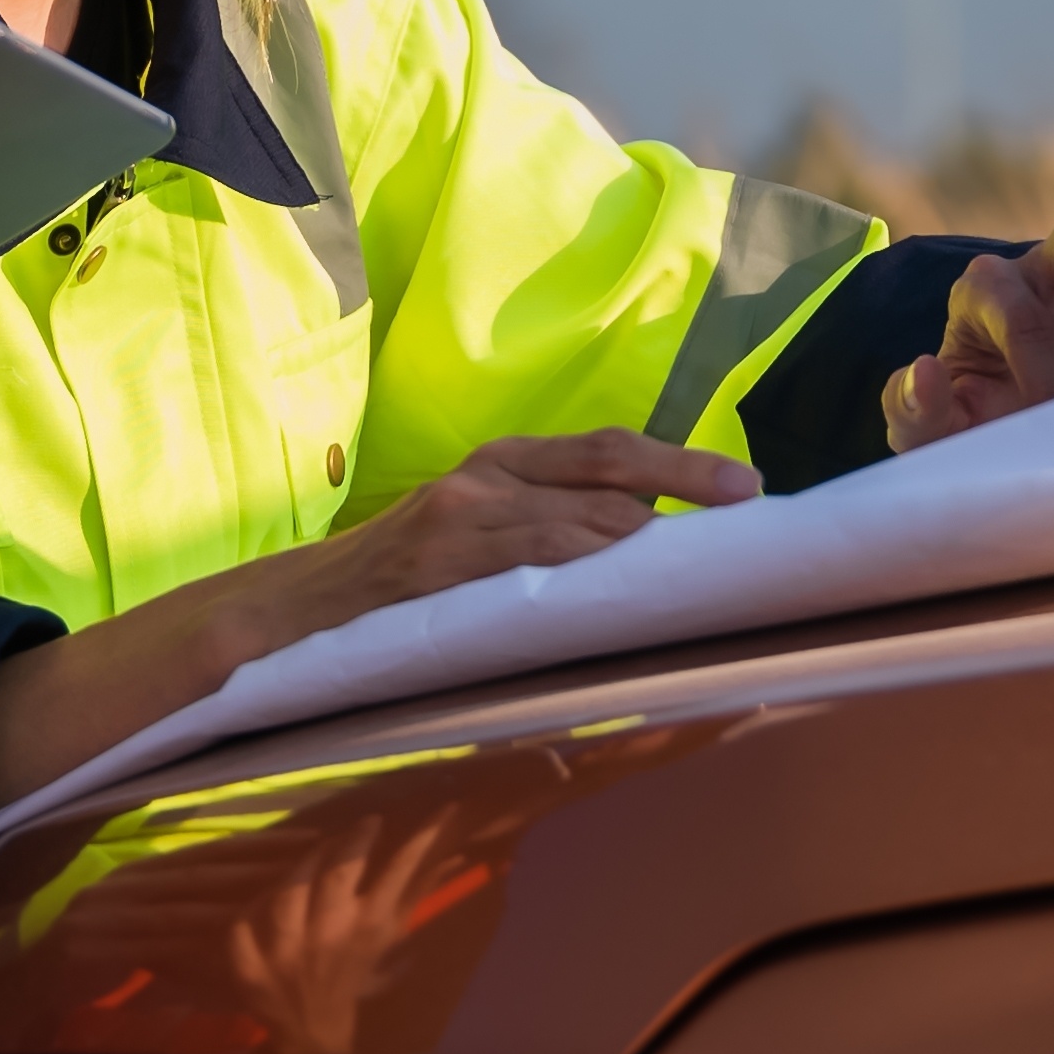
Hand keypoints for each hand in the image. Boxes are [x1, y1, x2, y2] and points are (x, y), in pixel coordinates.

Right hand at [288, 427, 752, 635]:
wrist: (306, 604)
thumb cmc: (408, 579)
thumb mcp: (479, 534)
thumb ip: (547, 529)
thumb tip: (643, 542)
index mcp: (503, 463)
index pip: (606, 449)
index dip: (678, 463)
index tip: (744, 484)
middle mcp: (487, 474)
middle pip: (606, 466)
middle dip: (684, 479)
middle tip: (747, 498)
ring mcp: (461, 513)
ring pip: (577, 515)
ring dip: (643, 536)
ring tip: (698, 554)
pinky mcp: (439, 558)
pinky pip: (529, 558)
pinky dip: (582, 563)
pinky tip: (620, 573)